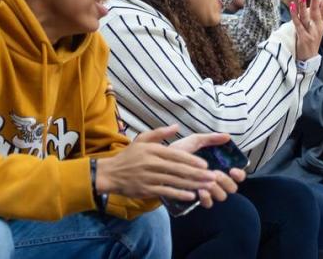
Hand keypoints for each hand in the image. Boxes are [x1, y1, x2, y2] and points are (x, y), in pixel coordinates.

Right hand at [95, 125, 216, 201]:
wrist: (111, 173)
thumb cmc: (129, 156)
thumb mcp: (142, 140)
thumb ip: (159, 133)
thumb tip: (176, 126)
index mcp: (153, 150)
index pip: (176, 155)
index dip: (191, 160)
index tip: (204, 164)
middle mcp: (152, 163)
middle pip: (178, 169)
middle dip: (197, 174)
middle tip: (212, 177)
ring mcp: (149, 177)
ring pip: (174, 181)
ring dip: (192, 184)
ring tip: (206, 186)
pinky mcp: (147, 189)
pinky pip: (166, 192)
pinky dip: (179, 194)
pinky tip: (191, 195)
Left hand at [170, 133, 245, 208]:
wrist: (159, 163)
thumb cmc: (178, 151)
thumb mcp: (194, 141)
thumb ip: (211, 139)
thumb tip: (227, 136)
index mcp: (218, 166)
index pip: (238, 175)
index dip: (239, 174)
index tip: (232, 169)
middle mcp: (215, 180)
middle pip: (232, 188)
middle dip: (226, 181)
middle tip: (216, 174)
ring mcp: (207, 190)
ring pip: (221, 196)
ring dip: (217, 189)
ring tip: (208, 182)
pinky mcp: (196, 199)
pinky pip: (208, 204)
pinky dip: (207, 198)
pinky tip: (200, 191)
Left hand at [289, 0, 322, 60]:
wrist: (309, 60)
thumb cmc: (311, 43)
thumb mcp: (317, 31)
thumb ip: (319, 20)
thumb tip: (320, 9)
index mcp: (322, 24)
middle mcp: (318, 27)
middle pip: (318, 10)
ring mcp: (311, 32)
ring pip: (307, 16)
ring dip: (304, 5)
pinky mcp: (303, 37)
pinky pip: (298, 23)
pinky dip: (294, 14)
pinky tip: (291, 5)